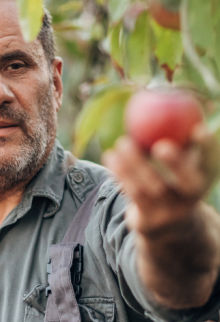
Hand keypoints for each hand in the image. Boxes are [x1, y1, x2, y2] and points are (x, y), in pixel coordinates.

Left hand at [102, 124, 219, 236]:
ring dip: (134, 163)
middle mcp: (191, 198)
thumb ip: (177, 137)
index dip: (206, 148)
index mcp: (204, 178)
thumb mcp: (181, 163)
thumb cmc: (172, 181)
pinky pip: (132, 193)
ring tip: (122, 142)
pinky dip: (121, 173)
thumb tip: (165, 95)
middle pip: (188, 181)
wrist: (165, 226)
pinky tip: (110, 156)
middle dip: (177, 164)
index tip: (198, 128)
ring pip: (152, 186)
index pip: (210, 163)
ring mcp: (170, 211)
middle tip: (160, 144)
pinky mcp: (149, 220)